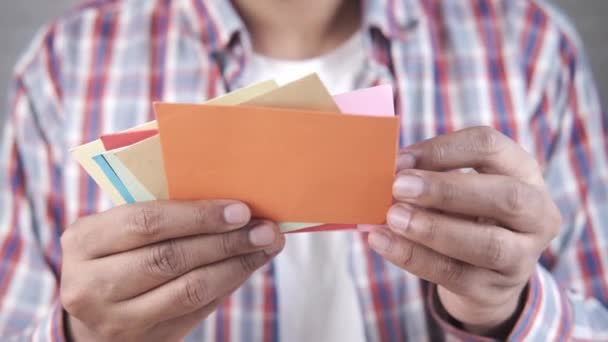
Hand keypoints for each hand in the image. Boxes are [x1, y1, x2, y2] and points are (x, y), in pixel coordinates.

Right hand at [60, 200, 283, 340]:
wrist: (90, 312)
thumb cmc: (115, 255)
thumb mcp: (118, 230)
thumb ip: (160, 216)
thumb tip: (230, 206)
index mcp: (83, 241)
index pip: (145, 223)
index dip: (197, 216)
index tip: (240, 210)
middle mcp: (90, 284)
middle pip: (170, 258)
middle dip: (226, 241)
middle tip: (265, 230)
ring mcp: (114, 320)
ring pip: (189, 289)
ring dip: (236, 266)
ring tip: (265, 248)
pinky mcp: (142, 341)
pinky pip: (196, 310)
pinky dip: (227, 286)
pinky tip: (246, 268)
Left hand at [367, 127, 560, 336]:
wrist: (483, 274)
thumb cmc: (464, 214)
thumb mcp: (456, 188)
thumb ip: (430, 175)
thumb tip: (391, 169)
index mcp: (524, 173)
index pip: (491, 147)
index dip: (443, 150)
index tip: (400, 159)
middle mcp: (537, 214)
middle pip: (505, 197)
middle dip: (446, 190)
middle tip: (398, 187)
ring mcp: (523, 257)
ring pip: (488, 244)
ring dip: (434, 229)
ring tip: (392, 217)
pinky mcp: (495, 290)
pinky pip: (455, 274)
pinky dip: (414, 257)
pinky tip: (383, 242)